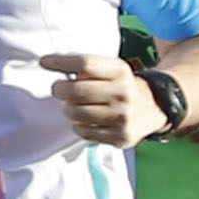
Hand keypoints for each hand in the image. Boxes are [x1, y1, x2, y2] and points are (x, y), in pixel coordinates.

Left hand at [42, 47, 161, 147]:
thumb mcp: (111, 69)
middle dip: (60, 90)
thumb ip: (85, 67)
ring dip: (69, 109)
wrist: (154, 107)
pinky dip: (78, 125)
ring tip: (74, 106)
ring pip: (76, 113)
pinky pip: (83, 131)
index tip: (44, 62)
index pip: (84, 63)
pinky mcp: (120, 136)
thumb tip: (48, 62)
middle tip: (60, 90)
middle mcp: (124, 93)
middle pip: (76, 90)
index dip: (60, 62)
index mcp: (120, 71)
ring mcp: (122, 116)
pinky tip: (86, 120)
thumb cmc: (120, 86)